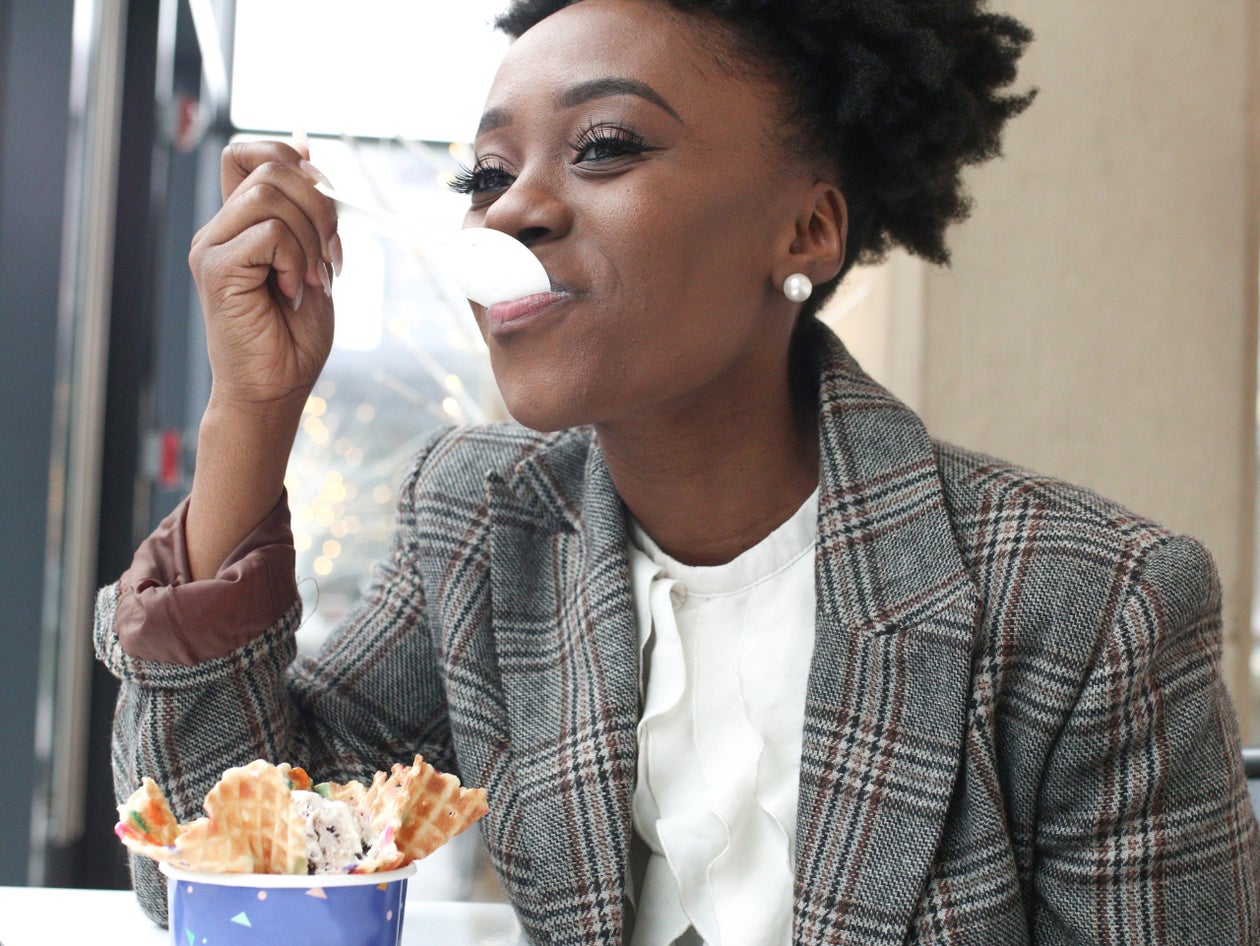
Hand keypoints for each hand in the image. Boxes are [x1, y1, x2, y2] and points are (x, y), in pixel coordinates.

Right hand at [189, 140, 339, 415]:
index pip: (248, 152)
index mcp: (241, 223)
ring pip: (270, 196)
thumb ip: (309, 209)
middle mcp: (219, 229)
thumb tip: (306, 142)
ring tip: (311, 280)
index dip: (288, 154)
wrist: (276, 389)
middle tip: (331, 254)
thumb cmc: (294, 336)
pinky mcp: (215, 269)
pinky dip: (295, 260)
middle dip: (319, 204)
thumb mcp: (315, 259)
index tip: (324, 190)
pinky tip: (292, 293)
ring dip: (310, 238)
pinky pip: (268, 233)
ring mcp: (212, 247)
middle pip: (269, 166)